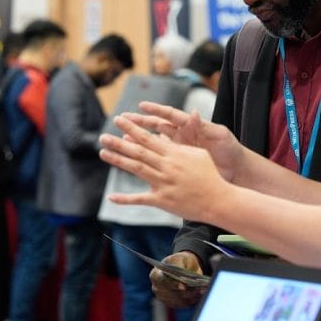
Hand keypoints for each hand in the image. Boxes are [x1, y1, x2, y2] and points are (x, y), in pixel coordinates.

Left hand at [99, 114, 230, 220]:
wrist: (218, 199)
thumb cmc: (210, 175)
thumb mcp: (199, 153)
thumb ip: (185, 139)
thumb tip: (182, 123)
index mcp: (174, 153)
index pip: (148, 138)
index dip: (133, 128)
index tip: (120, 120)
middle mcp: (166, 166)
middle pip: (138, 151)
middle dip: (119, 142)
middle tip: (103, 135)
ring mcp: (163, 183)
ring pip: (136, 169)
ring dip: (118, 160)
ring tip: (103, 152)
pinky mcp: (162, 200)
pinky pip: (141, 199)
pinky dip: (125, 199)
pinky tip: (111, 197)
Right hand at [125, 102, 246, 182]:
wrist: (237, 169)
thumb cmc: (231, 150)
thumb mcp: (219, 136)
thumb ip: (204, 126)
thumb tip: (194, 112)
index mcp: (192, 126)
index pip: (170, 115)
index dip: (156, 111)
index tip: (141, 106)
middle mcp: (183, 136)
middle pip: (158, 126)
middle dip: (141, 123)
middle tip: (123, 119)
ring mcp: (180, 149)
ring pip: (155, 143)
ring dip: (140, 140)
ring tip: (123, 138)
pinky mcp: (180, 162)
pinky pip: (161, 158)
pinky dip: (149, 158)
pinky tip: (135, 159)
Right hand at [150, 252, 206, 308]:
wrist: (183, 267)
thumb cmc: (180, 261)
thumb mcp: (179, 258)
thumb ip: (179, 266)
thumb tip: (183, 279)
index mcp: (155, 275)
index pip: (162, 281)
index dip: (173, 284)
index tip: (183, 286)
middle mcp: (157, 288)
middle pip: (172, 293)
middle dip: (187, 291)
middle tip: (199, 288)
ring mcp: (164, 298)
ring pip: (179, 300)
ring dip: (192, 296)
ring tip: (203, 290)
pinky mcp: (173, 304)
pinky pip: (184, 304)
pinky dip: (193, 299)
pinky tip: (201, 294)